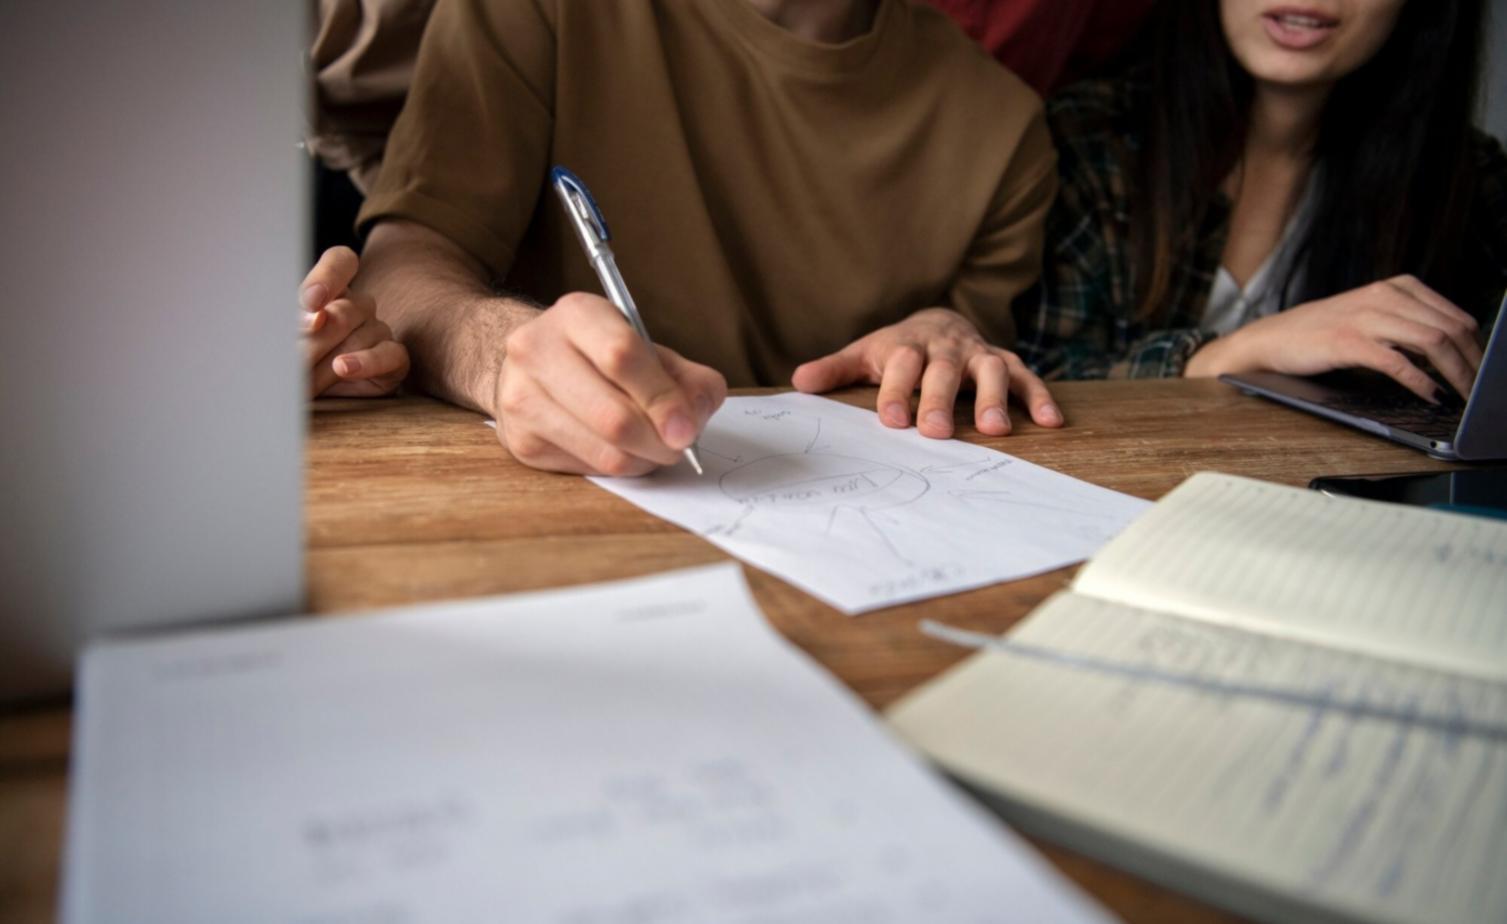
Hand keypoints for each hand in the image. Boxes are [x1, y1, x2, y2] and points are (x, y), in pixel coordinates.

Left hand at [300, 246, 410, 397]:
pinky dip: (367, 362)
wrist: (305, 399)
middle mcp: (358, 306)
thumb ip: (295, 321)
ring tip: (304, 384)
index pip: (341, 263)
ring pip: (363, 335)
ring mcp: (378, 331)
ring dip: (329, 362)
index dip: (328, 278)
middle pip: (345, 309)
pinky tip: (343, 368)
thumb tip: (315, 318)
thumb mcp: (281, 337)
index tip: (311, 302)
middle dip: (316, 340)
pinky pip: (390, 355)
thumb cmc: (289, 361)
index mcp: (331, 289)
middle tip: (290, 363)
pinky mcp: (394, 359)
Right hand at [494, 292, 727, 475]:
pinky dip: (620, 467)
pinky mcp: (521, 440)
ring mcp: (522, 397)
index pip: (622, 357)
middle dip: (660, 442)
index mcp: (576, 314)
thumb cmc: (599, 354)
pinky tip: (622, 450)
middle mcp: (537, 350)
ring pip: (605, 453)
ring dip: (645, 460)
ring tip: (654, 448)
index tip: (687, 429)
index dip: (662, 399)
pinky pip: (589, 470)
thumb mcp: (646, 347)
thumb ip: (685, 376)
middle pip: (613, 417)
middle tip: (679, 446)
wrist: (533, 364)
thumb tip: (697, 415)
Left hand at [790, 308, 1063, 437]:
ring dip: (994, 398)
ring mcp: (978, 355)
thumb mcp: (865, 354)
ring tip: (996, 430)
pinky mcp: (1006, 362)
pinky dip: (1040, 397)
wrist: (938, 320)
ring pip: (989, 372)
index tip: (890, 420)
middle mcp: (946, 349)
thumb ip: (835, 369)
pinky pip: (1026, 377)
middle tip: (936, 432)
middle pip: (943, 371)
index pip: (901, 365)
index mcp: (908, 346)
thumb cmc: (897, 349)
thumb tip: (798, 382)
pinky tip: (1051, 422)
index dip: (896, 391)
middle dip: (940, 400)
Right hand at [1188, 275, 1481, 400]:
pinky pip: (1399, 362)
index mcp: (1396, 287)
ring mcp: (1366, 317)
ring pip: (1432, 342)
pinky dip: (1422, 382)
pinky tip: (1433, 396)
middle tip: (1482, 390)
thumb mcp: (1370, 317)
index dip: (1478, 347)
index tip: (1486, 371)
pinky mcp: (1349, 341)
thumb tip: (1453, 351)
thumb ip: (1407, 325)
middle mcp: (1385, 296)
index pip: (1455, 315)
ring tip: (1466, 396)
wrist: (1269, 339)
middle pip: (1450, 328)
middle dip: (1474, 363)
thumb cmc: (1319, 334)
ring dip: (1457, 373)